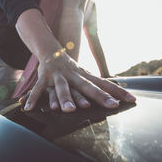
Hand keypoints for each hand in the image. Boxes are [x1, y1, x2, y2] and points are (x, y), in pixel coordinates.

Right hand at [20, 52, 135, 111]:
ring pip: (63, 89)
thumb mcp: (85, 75)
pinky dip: (33, 98)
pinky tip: (29, 108)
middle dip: (100, 96)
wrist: (51, 51)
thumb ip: (98, 85)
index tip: (133, 100)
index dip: (118, 92)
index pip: (105, 84)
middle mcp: (74, 75)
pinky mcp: (44, 78)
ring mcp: (59, 76)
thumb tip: (118, 93)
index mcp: (85, 76)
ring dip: (65, 99)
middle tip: (112, 105)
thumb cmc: (71, 68)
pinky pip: (38, 89)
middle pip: (88, 87)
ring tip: (68, 111)